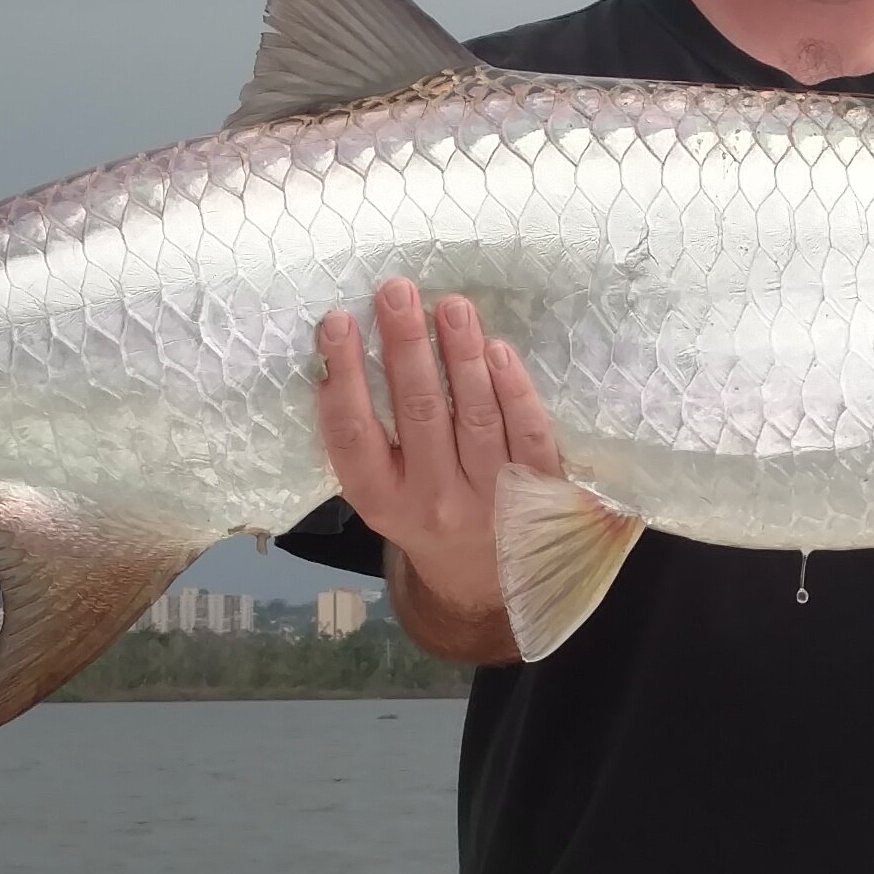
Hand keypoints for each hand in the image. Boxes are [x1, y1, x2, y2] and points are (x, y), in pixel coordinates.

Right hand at [312, 281, 561, 636]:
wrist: (481, 582)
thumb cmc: (421, 515)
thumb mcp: (380, 491)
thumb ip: (362, 437)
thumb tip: (339, 355)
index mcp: (381, 500)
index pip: (352, 433)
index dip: (342, 375)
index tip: (337, 322)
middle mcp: (432, 500)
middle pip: (417, 412)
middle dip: (406, 345)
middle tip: (397, 291)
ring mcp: (488, 495)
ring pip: (474, 415)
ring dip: (461, 354)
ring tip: (450, 305)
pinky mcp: (536, 488)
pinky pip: (526, 431)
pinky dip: (512, 389)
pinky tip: (497, 350)